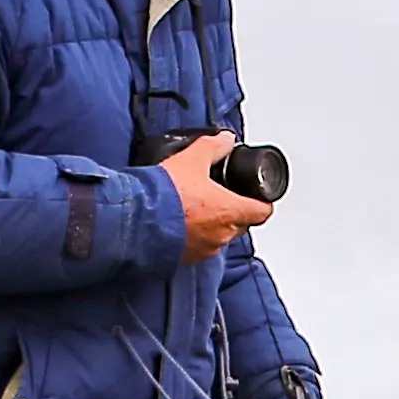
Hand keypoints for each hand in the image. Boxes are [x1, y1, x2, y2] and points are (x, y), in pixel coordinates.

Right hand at [160, 134, 267, 259]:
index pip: (263, 212)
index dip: (263, 203)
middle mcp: (222, 234)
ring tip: (197, 209)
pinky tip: (182, 223)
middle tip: (223, 198)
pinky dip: (195, 237)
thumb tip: (226, 140)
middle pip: (242, 225)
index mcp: (231, 211)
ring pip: (220, 237)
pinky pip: (200, 248)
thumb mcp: (192, 159)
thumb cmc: (165, 194)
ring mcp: (205, 249)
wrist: (136, 219)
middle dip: (236, 212)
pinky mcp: (187, 259)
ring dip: (214, 225)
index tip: (258, 198)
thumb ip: (213, 147)